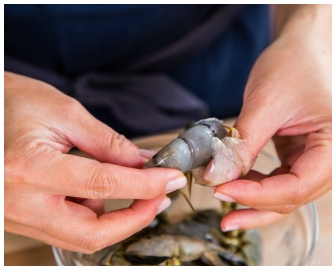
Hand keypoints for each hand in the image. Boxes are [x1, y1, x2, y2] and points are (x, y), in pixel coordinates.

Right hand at [3, 72, 185, 252]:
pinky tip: (94, 190)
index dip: (147, 184)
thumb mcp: (64, 113)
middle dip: (134, 219)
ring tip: (129, 186)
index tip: (172, 178)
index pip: (105, 184)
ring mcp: (13, 216)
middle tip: (159, 196)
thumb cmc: (8, 102)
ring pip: (78, 237)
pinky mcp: (15, 220)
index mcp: (30, 168)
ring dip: (113, 218)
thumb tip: (148, 163)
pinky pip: (62, 229)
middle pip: (91, 233)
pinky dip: (89, 215)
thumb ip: (110, 144)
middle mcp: (19, 202)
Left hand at [212, 5, 331, 230]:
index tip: (221, 190)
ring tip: (223, 195)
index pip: (298, 187)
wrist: (308, 48)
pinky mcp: (322, 163)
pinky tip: (237, 184)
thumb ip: (241, 146)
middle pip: (297, 197)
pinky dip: (263, 187)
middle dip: (255, 202)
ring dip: (257, 199)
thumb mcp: (264, 104)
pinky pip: (290, 185)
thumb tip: (215, 178)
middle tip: (218, 202)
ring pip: (292, 196)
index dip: (257, 196)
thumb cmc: (294, 65)